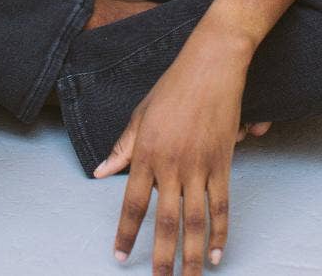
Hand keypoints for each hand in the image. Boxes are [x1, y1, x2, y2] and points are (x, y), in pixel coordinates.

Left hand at [93, 34, 249, 270]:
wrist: (211, 66)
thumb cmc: (172, 87)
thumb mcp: (140, 114)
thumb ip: (122, 147)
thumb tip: (99, 173)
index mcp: (146, 151)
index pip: (132, 203)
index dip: (126, 234)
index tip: (120, 257)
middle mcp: (171, 164)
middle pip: (166, 222)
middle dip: (162, 258)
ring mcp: (199, 166)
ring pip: (195, 222)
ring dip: (192, 257)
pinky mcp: (222, 163)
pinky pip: (221, 206)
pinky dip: (220, 233)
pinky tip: (215, 255)